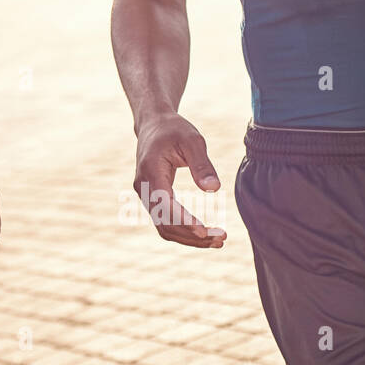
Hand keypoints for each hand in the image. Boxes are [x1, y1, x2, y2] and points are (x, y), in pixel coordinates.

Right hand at [134, 113, 225, 248]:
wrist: (154, 125)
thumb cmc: (174, 130)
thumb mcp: (192, 140)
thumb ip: (202, 164)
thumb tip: (214, 189)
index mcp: (150, 172)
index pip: (164, 204)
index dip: (183, 221)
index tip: (205, 231)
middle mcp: (143, 187)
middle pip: (164, 222)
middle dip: (192, 235)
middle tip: (221, 238)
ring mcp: (145, 195)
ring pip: (164, 227)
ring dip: (189, 238)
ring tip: (218, 240)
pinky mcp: (152, 198)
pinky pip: (165, 222)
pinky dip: (184, 231)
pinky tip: (205, 234)